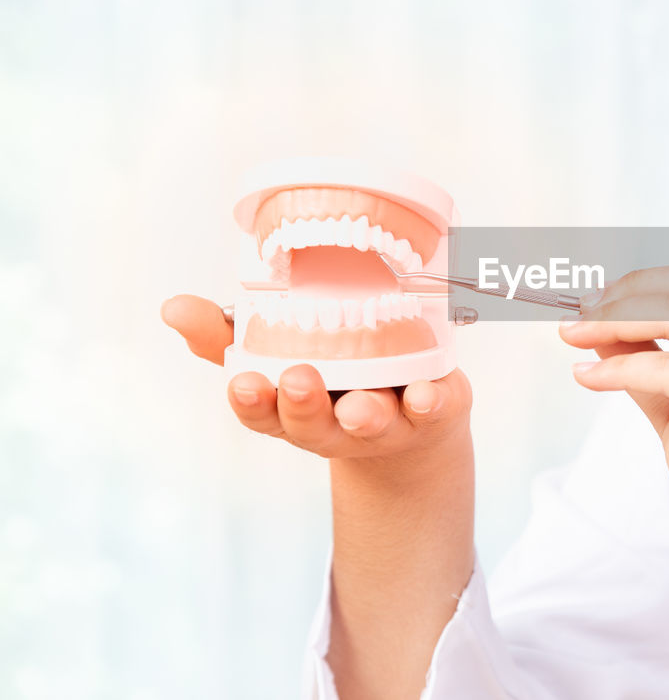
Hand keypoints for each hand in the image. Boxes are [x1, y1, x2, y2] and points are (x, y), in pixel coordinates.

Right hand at [160, 294, 471, 463]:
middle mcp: (335, 422)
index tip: (242, 382)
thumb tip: (172, 308)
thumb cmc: (333, 374)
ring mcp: (385, 420)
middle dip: (302, 405)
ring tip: (358, 406)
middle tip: (297, 380)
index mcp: (292, 408)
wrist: (413, 413)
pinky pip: (432, 410)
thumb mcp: (277, 352)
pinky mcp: (432, 410)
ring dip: (363, 414)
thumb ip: (224, 334)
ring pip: (370, 422)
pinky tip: (425, 393)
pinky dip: (428, 403)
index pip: (263, 411)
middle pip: (312, 424)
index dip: (251, 401)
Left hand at [558, 266, 668, 592]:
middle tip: (581, 312)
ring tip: (575, 333)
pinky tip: (590, 376)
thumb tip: (604, 327)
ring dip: (616, 321)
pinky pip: (668, 368)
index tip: (604, 299)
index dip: (654, 285)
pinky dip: (620, 369)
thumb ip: (655, 363)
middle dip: (629, 296)